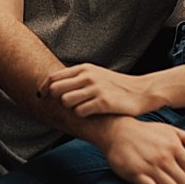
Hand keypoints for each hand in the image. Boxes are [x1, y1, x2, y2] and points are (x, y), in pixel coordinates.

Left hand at [39, 64, 161, 115]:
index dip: (44, 88)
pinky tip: (90, 114)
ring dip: (70, 108)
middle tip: (62, 106)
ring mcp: (95, 88)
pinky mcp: (103, 102)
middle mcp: (88, 76)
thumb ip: (77, 78)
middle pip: (56, 89)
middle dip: (55, 99)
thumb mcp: (96, 75)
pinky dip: (82, 115)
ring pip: (66, 101)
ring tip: (80, 109)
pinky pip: (80, 111)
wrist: (143, 91)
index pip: (54, 77)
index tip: (41, 97)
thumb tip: (55, 85)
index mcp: (84, 68)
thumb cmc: (116, 86)